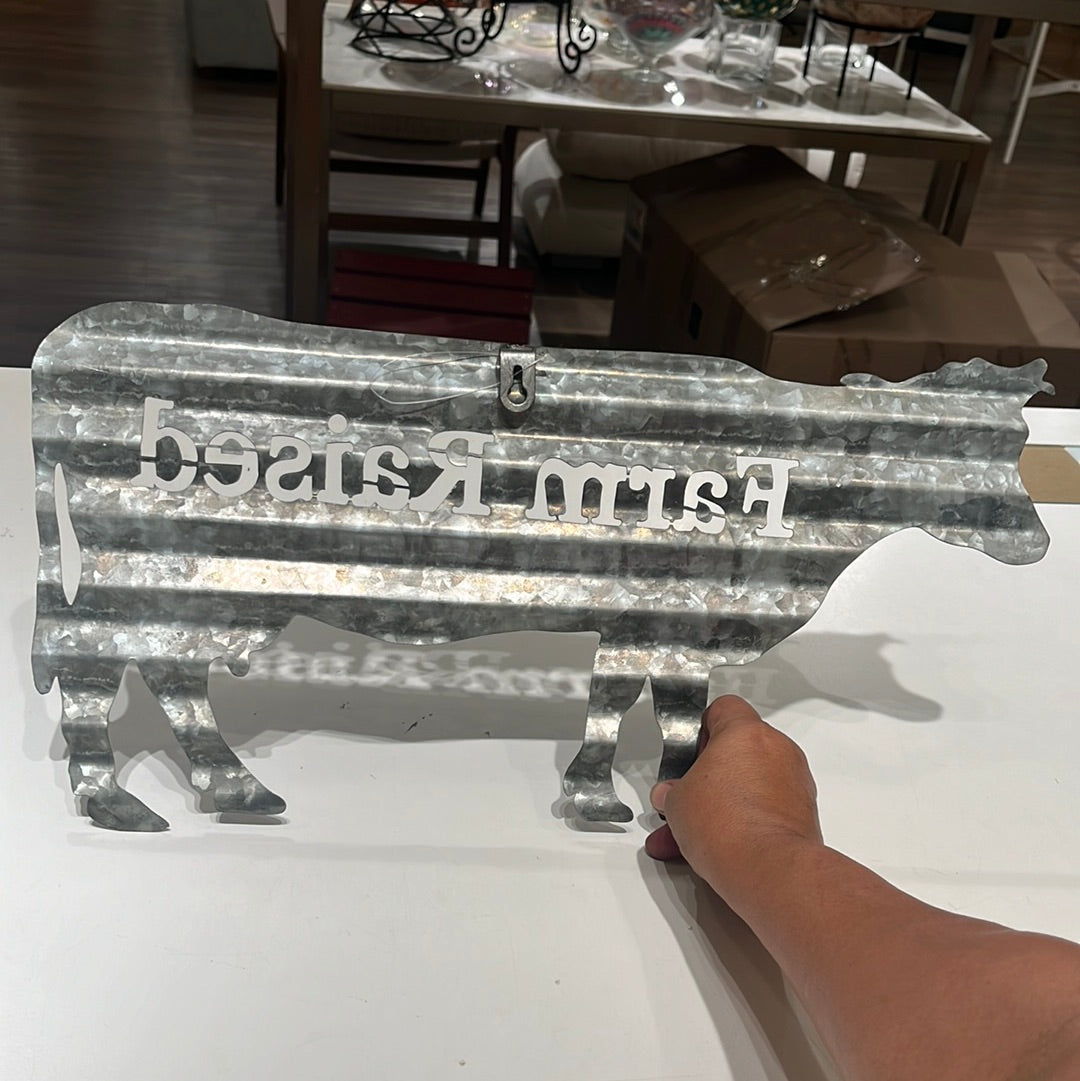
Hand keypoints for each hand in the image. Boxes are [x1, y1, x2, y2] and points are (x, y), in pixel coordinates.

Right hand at [645, 695, 822, 905]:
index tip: (690, 749)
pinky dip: (746, 823)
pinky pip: (768, 809)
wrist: (767, 869)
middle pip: (739, 750)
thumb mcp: (676, 802)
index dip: (702, 728)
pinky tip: (720, 847)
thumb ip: (673, 792)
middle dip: (711, 776)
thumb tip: (672, 798)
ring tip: (696, 834)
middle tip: (690, 795)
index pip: (724, 709)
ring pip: (752, 784)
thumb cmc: (729, 826)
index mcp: (746, 733)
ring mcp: (794, 782)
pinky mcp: (804, 813)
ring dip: (726, 803)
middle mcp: (777, 750)